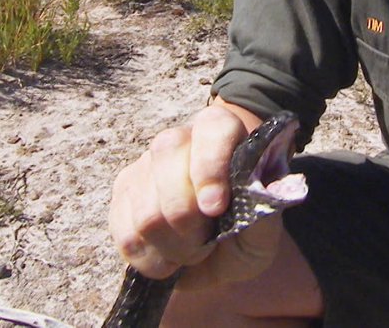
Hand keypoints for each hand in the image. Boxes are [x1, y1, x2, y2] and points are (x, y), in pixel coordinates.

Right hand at [108, 102, 281, 286]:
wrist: (218, 256)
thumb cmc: (244, 233)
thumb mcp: (266, 228)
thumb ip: (265, 208)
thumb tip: (258, 192)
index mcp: (221, 133)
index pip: (212, 130)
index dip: (209, 168)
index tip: (215, 208)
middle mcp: (177, 141)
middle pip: (168, 170)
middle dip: (190, 223)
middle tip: (208, 242)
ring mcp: (143, 167)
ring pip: (147, 213)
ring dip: (174, 247)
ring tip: (192, 250)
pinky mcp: (122, 196)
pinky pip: (126, 235)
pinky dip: (151, 259)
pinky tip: (168, 257)